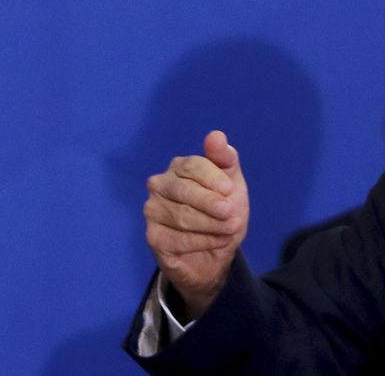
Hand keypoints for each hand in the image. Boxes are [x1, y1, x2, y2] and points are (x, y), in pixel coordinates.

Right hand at [143, 130, 249, 318]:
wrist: (218, 249)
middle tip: (230, 213)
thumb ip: (225, 158)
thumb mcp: (232, 183)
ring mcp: (153, 211)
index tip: (230, 190)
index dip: (211, 177)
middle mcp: (160, 185)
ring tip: (231, 228)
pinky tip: (219, 241)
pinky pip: (178, 240)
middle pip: (183, 191)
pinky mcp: (153, 237)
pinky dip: (204, 241)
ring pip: (181, 216)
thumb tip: (216, 135)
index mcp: (179, 167)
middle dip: (211, 203)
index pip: (191, 165)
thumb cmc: (223, 210)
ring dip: (212, 224)